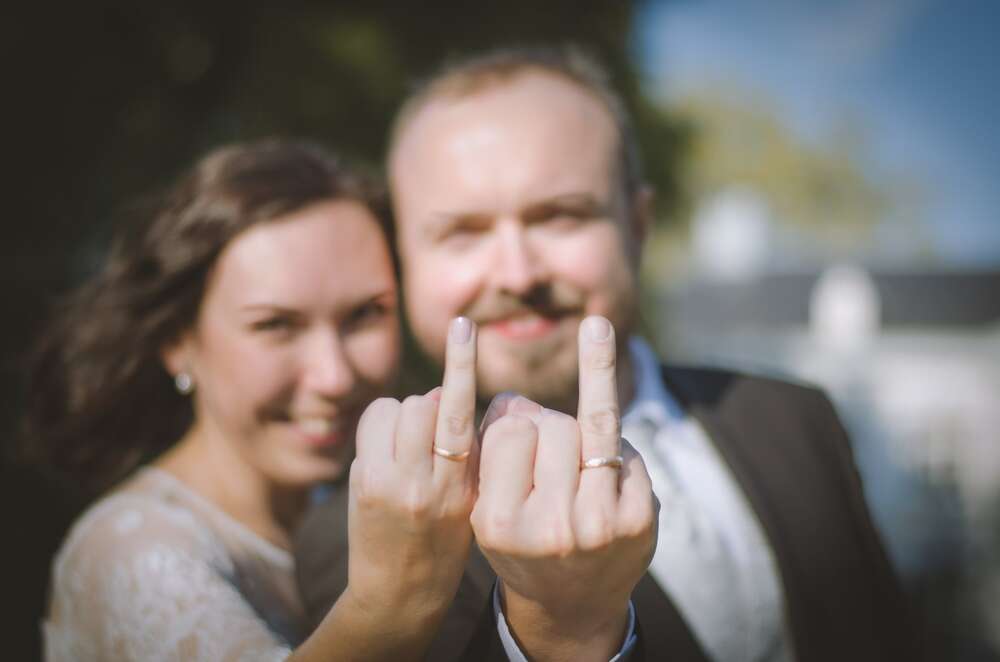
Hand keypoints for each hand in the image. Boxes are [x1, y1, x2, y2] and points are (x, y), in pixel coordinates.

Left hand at [345, 316, 478, 622]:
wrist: (399, 592)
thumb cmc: (446, 543)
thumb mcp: (472, 501)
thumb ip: (469, 451)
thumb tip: (447, 395)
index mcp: (461, 487)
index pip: (458, 415)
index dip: (461, 365)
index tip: (461, 326)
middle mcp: (424, 482)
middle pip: (424, 404)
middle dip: (432, 405)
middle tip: (434, 433)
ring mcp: (387, 481)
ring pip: (398, 408)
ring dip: (406, 413)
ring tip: (410, 444)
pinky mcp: (362, 479)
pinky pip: (373, 421)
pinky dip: (383, 423)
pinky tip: (388, 447)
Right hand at [471, 316, 657, 660]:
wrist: (570, 607)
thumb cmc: (523, 540)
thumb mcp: (488, 504)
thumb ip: (491, 447)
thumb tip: (515, 398)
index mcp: (502, 524)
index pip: (510, 431)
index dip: (512, 422)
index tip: (511, 429)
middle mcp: (552, 528)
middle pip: (555, 424)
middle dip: (549, 424)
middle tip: (546, 446)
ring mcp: (601, 525)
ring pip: (595, 424)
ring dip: (583, 427)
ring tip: (578, 434)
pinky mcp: (639, 519)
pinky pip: (627, 447)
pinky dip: (615, 449)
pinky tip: (603, 471)